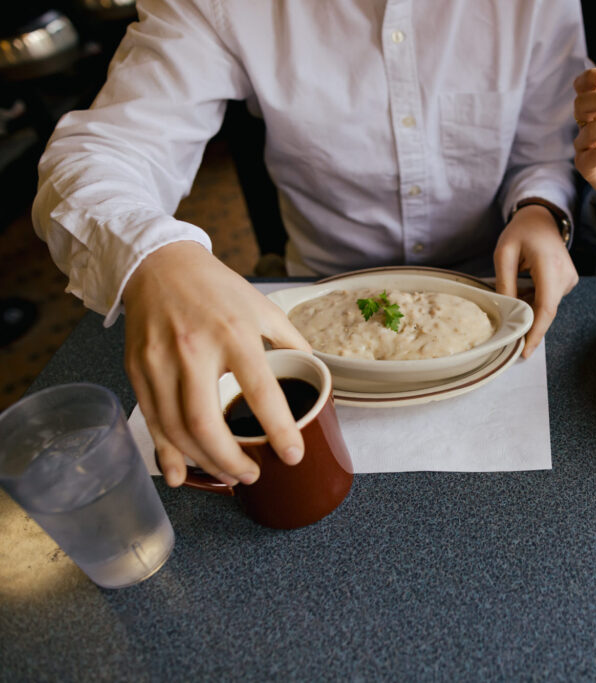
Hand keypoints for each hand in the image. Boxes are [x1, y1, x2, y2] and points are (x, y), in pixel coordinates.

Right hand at [122, 241, 311, 486]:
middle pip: (206, 423)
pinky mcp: (137, 370)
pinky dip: (165, 453)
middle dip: (231, 460)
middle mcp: (193, 350)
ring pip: (176, 429)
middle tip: (252, 474)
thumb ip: (291, 342)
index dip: (279, 429)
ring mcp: (159, 362)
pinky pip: (151, 421)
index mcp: (234, 333)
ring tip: (228, 473)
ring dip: (203, 462)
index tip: (293, 455)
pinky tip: (180, 473)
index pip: (260, 390)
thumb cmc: (216, 288)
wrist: (158, 263)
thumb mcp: (263, 307)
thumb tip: (316, 373)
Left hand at [494, 205, 578, 357]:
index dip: (536, 332)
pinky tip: (523, 290)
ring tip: (512, 297)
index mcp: (550, 265)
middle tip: (508, 334)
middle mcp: (565, 275)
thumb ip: (505, 283)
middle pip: (546, 311)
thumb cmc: (522, 232)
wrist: (542, 218)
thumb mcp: (504, 253)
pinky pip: (549, 299)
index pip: (546, 307)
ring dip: (529, 309)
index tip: (525, 351)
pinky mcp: (568, 281)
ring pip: (547, 306)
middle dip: (528, 325)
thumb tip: (506, 312)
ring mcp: (569, 279)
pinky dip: (534, 301)